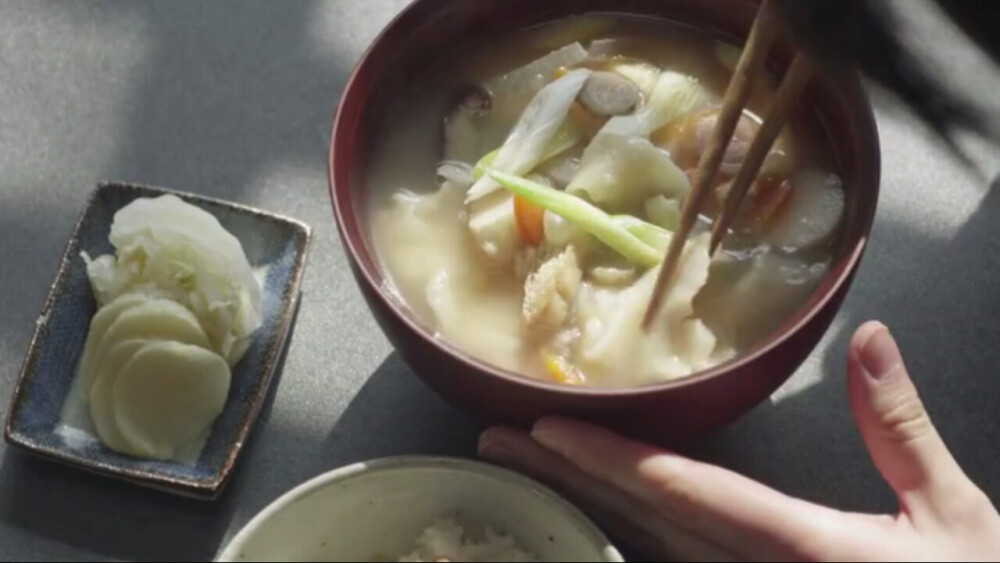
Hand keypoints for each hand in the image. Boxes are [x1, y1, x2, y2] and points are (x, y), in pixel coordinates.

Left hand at [479, 322, 999, 560]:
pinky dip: (617, 534)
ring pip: (642, 546)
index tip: (548, 430)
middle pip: (639, 520)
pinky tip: (585, 511)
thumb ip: (899, 426)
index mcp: (800, 547)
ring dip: (578, 503)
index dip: (610, 459)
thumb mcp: (950, 514)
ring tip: (522, 467)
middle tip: (495, 440)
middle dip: (564, 476)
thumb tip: (870, 338)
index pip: (685, 493)